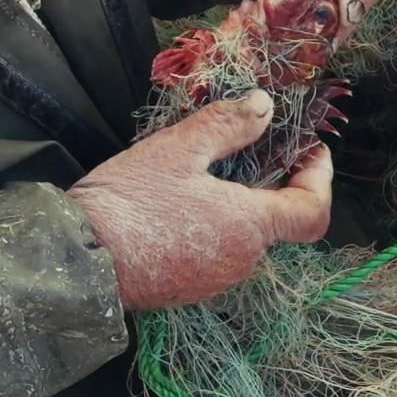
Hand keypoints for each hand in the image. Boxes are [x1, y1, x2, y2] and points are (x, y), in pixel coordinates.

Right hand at [67, 92, 332, 310]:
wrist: (75, 260)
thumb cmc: (128, 202)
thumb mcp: (177, 149)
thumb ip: (227, 126)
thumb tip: (265, 107)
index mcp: (250, 227)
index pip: (313, 211)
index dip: (320, 179)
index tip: (313, 150)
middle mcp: (243, 261)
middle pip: (278, 223)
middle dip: (273, 186)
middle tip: (253, 149)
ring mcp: (216, 281)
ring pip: (245, 238)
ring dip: (238, 207)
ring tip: (207, 175)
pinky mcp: (189, 290)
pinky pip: (217, 254)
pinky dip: (214, 227)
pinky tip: (181, 205)